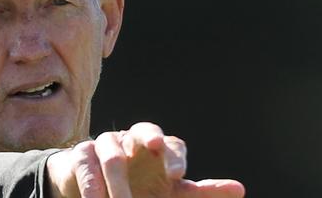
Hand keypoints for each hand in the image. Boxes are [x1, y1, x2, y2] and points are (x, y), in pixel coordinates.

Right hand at [46, 122, 244, 197]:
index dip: (174, 156)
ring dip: (117, 181)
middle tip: (154, 147)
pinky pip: (87, 166)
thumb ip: (201, 191)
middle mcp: (134, 140)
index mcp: (159, 149)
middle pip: (142, 130)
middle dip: (149, 137)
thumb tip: (240, 189)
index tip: (177, 175)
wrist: (94, 188)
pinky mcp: (81, 154)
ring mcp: (106, 144)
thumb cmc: (140, 187)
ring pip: (112, 154)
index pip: (171, 144)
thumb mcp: (169, 194)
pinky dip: (92, 186)